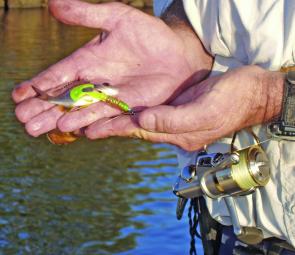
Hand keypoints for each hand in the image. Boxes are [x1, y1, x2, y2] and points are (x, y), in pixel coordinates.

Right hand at [12, 0, 211, 136]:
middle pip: (64, 97)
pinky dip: (92, 125)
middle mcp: (96, 82)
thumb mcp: (118, 17)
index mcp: (88, 60)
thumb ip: (86, 14)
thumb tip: (52, 3)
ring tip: (38, 129)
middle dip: (43, 108)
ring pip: (80, 111)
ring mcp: (111, 98)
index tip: (18, 95)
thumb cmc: (151, 35)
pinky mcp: (128, 109)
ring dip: (60, 119)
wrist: (179, 54)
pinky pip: (106, 118)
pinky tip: (77, 132)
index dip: (38, 84)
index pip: (58, 75)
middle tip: (23, 118)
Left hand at [85, 66, 283, 150]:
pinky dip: (133, 110)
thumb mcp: (206, 110)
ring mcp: (175, 118)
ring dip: (118, 119)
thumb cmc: (234, 100)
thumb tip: (145, 120)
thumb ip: (175, 119)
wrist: (252, 93)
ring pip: (140, 120)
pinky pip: (150, 111)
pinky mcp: (178, 107)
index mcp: (179, 132)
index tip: (91, 131)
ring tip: (96, 118)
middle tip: (84, 127)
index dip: (116, 129)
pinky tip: (123, 107)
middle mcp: (173, 129)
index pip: (140, 131)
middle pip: (135, 128)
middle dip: (111, 127)